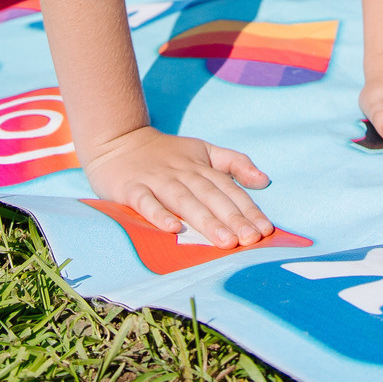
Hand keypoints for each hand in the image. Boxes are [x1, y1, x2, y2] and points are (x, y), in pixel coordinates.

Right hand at [80, 125, 272, 247]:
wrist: (118, 140)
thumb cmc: (166, 152)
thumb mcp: (203, 150)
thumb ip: (234, 162)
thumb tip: (263, 180)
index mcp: (201, 166)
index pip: (229, 188)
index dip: (248, 209)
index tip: (264, 230)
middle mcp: (182, 172)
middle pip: (211, 196)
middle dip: (233, 218)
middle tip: (251, 240)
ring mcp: (157, 180)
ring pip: (185, 201)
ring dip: (206, 221)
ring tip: (225, 241)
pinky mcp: (132, 188)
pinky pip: (146, 202)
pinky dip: (159, 215)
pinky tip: (174, 229)